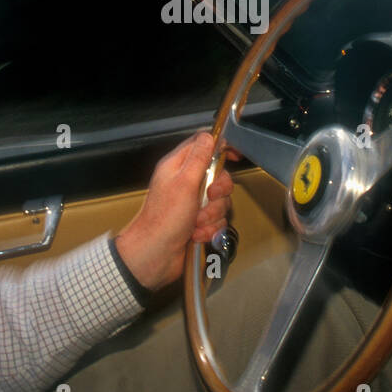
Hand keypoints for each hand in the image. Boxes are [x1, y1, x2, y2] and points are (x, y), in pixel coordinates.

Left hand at [115, 132, 233, 290]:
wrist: (155, 255)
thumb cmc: (163, 219)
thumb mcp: (184, 182)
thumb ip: (199, 158)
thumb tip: (209, 136)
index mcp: (178, 166)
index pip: (203, 144)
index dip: (221, 146)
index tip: (235, 155)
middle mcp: (186, 182)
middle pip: (218, 175)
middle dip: (218, 191)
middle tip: (208, 198)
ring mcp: (192, 203)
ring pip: (220, 201)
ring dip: (212, 215)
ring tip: (197, 223)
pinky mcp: (198, 221)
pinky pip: (217, 220)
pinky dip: (209, 229)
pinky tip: (196, 234)